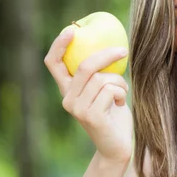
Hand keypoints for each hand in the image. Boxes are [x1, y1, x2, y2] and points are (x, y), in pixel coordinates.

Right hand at [44, 28, 132, 162]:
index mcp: (67, 90)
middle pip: (84, 66)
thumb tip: (111, 42)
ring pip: (101, 78)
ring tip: (121, 93)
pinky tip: (119, 105)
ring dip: (119, 82)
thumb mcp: (104, 90)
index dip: (59, 44)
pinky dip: (121, 93)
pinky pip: (110, 90)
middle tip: (123, 51)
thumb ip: (100, 73)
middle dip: (105, 55)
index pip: (53, 63)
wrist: (117, 146)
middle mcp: (67, 99)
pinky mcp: (90, 116)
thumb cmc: (114, 115)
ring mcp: (77, 109)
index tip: (72, 29)